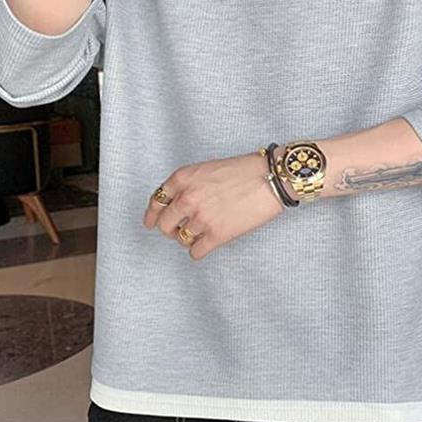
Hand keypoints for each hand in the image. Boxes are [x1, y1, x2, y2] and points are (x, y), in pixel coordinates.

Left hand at [143, 151, 285, 260]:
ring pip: (180, 239)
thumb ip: (187, 185)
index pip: (156, 202)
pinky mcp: (216, 235)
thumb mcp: (207, 168)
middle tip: (181, 229)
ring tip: (204, 231)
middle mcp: (187, 198)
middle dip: (171, 228)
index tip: (152, 222)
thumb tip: (175, 207)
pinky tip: (208, 242)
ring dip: (189, 237)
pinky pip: (195, 252)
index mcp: (183, 178)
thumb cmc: (244, 170)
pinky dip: (200, 249)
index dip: (153, 214)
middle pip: (164, 225)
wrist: (270, 179)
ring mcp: (201, 218)